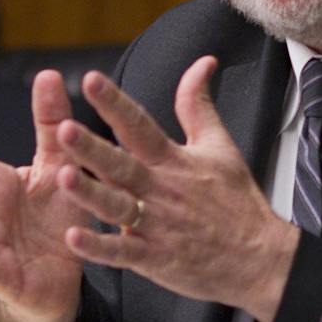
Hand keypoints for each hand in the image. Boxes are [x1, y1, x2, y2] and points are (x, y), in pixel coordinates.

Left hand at [51, 58, 301, 321]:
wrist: (260, 257)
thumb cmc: (238, 203)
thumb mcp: (221, 145)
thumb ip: (198, 104)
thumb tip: (200, 64)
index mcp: (173, 161)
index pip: (140, 125)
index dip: (115, 103)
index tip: (91, 81)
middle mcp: (161, 190)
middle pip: (121, 165)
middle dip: (91, 147)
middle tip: (63, 129)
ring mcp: (157, 225)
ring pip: (116, 207)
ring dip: (89, 193)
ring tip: (62, 177)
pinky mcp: (155, 258)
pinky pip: (122, 253)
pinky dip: (99, 248)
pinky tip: (74, 237)